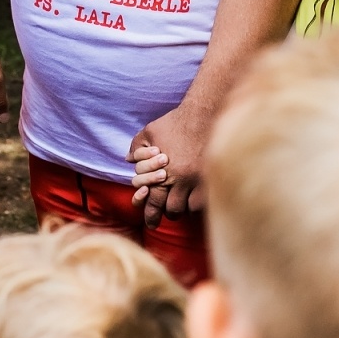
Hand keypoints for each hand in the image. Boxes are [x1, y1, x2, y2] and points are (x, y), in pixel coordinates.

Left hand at [128, 103, 207, 228]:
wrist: (203, 114)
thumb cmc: (174, 123)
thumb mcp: (150, 132)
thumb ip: (136, 147)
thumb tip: (128, 159)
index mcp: (161, 171)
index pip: (153, 201)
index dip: (151, 215)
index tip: (152, 223)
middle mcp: (179, 179)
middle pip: (172, 209)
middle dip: (167, 213)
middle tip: (167, 214)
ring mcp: (197, 179)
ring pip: (189, 208)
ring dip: (184, 208)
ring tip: (182, 205)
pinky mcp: (211, 176)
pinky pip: (205, 200)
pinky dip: (199, 203)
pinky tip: (196, 199)